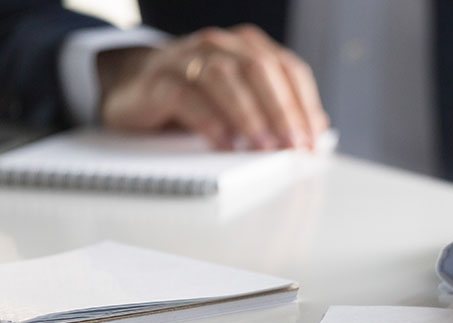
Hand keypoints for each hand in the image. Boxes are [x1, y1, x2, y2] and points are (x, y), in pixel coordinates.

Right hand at [97, 24, 329, 150]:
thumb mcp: (242, 99)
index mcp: (247, 46)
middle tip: (291, 146)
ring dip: (248, 115)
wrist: (134, 87)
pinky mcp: (159, 80)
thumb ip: (278, 107)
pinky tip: (223, 144)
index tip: (312, 140)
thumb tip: (318, 129)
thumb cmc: (198, 97)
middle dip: (280, 111)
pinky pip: (186, 96)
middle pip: (259, 70)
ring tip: (261, 147)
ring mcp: (186, 58)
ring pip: (224, 78)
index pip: (287, 69)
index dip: (303, 104)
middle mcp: (218, 45)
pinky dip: (209, 121)